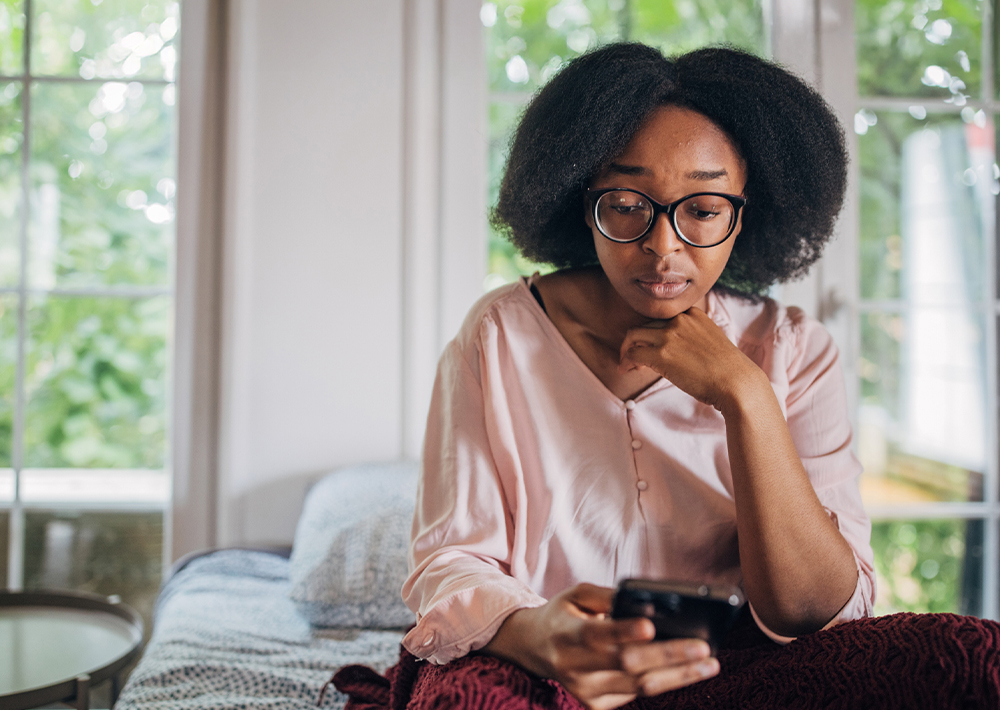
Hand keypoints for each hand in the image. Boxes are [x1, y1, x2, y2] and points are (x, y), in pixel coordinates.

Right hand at [481, 583, 720, 709]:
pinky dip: (665, 682)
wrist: (534, 649)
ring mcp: (585, 691)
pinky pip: (637, 695)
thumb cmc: (564, 615)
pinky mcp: (596, 706)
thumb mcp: (576, 595)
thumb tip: (646, 601)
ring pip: (638, 687)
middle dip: (668, 656)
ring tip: (709, 663)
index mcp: (566, 634)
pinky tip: (687, 670)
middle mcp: (574, 667)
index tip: (650, 625)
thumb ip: (607, 597)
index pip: (597, 635)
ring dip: (678, 676)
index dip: (624, 631)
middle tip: (702, 646)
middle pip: (626, 665)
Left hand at [619, 308, 764, 410]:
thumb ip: (693, 338)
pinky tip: (628, 370)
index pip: (663, 319)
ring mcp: (669, 336)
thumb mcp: (712, 341)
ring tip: (629, 365)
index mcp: (693, 314)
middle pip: (646, 325)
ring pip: (634, 335)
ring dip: (628, 350)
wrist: (737, 383)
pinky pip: (633, 353)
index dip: (654, 333)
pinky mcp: (661, 354)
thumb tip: (677, 352)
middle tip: (636, 359)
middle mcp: (679, 321)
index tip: (653, 347)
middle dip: (637, 341)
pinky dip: (626, 361)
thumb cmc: (729, 370)